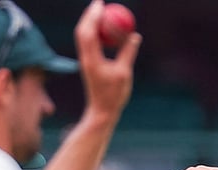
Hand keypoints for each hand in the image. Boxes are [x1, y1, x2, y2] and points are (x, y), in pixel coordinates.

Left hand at [75, 0, 141, 120]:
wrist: (101, 111)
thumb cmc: (114, 95)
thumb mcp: (124, 73)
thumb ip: (128, 52)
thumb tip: (135, 35)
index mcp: (92, 60)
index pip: (89, 32)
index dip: (93, 16)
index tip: (100, 4)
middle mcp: (85, 58)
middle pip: (82, 31)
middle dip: (89, 14)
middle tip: (99, 2)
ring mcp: (85, 61)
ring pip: (83, 37)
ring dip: (89, 22)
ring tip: (98, 11)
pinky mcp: (88, 64)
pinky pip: (89, 43)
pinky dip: (93, 33)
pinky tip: (101, 29)